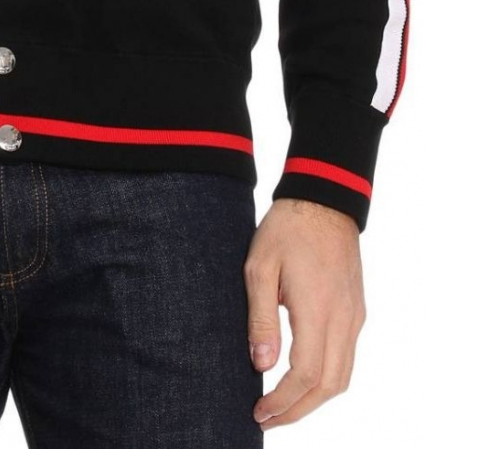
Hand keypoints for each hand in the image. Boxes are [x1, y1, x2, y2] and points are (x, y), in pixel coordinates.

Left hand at [244, 197, 365, 429]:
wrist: (324, 199)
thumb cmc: (287, 228)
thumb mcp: (260, 267)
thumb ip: (261, 318)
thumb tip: (261, 364)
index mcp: (317, 308)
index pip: (306, 374)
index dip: (283, 401)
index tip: (260, 411)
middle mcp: (343, 318)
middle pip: (329, 386)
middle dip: (298, 410)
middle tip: (267, 418)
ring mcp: (354, 316)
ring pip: (343, 376)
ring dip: (314, 399)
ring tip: (282, 405)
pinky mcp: (356, 310)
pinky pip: (347, 357)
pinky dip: (326, 379)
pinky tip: (303, 378)